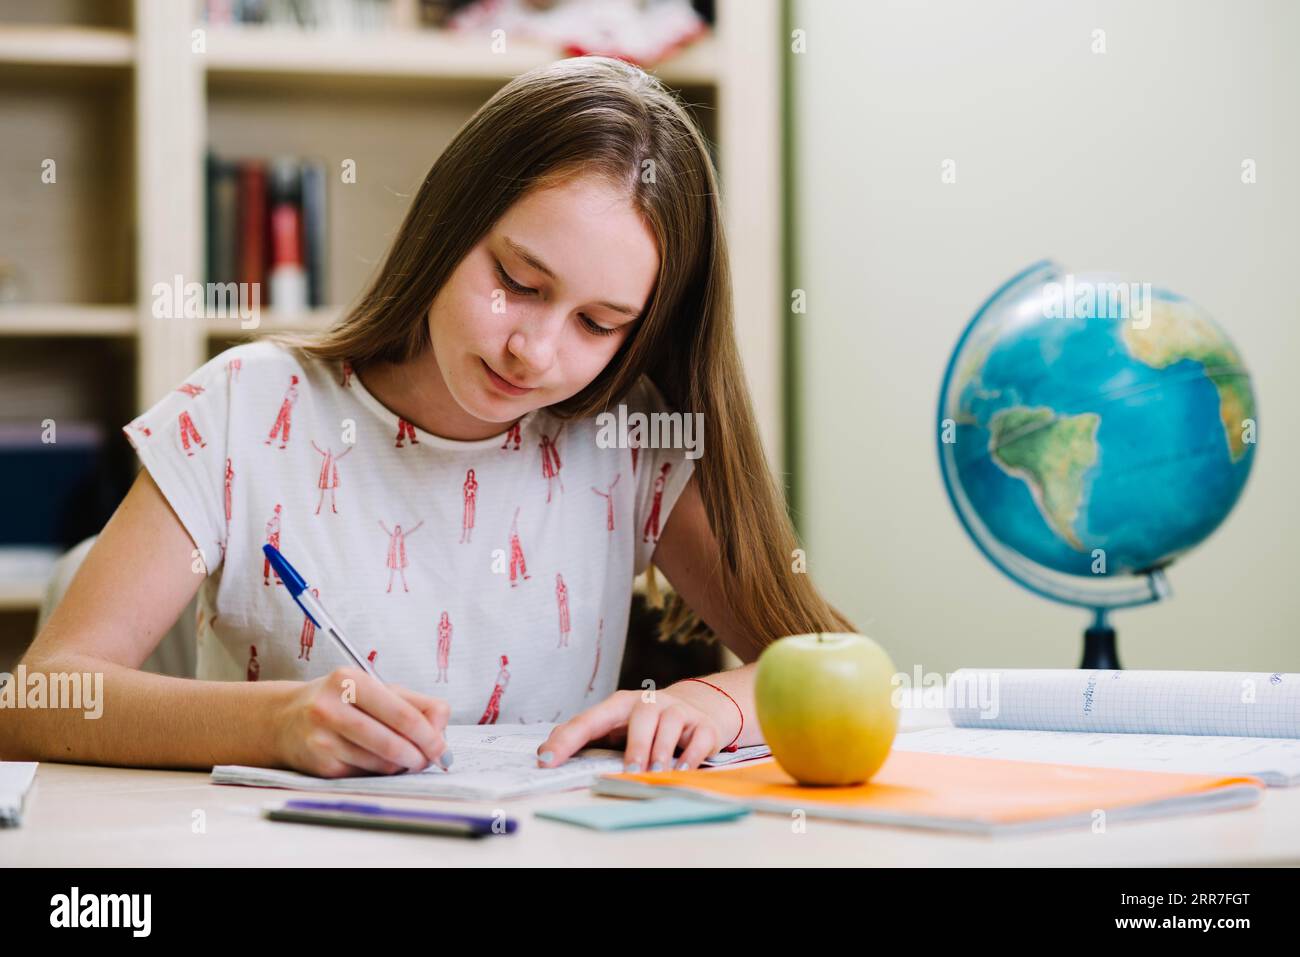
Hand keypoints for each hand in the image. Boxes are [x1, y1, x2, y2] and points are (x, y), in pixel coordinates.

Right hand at [272, 667, 450, 777]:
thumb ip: (416, 704)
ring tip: (404, 756)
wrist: (284, 720)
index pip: (402, 714)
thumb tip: (441, 731)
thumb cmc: (341, 701)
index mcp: (349, 680)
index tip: (442, 748)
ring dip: (401, 765)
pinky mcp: (320, 766)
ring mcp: (322, 739)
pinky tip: (375, 760)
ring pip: (382, 763)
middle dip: (420, 756)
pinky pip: (366, 774)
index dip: (429, 735)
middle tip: (431, 760)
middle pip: (393, 742)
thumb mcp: (376, 689)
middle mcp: (330, 708)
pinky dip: (380, 771)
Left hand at [535, 687, 735, 771]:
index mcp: (619, 704)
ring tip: (655, 773)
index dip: (567, 740)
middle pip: (642, 716)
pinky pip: (699, 738)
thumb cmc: (646, 725)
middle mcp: (650, 703)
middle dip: (635, 744)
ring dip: (662, 750)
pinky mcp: (703, 726)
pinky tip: (681, 771)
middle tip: (628, 770)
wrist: (698, 709)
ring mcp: (679, 712)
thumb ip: (585, 738)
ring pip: (671, 724)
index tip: (546, 761)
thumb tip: (546, 753)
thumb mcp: (615, 727)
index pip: (589, 720)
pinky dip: (691, 756)